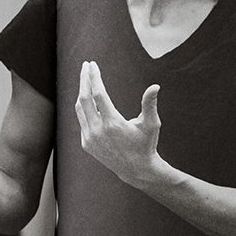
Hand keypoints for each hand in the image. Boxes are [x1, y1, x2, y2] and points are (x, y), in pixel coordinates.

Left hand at [74, 61, 161, 188]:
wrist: (135, 170)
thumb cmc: (146, 144)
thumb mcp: (151, 125)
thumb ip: (150, 104)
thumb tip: (155, 86)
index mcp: (112, 124)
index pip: (98, 94)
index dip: (94, 77)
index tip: (93, 65)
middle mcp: (97, 131)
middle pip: (84, 98)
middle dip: (84, 80)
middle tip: (86, 66)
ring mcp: (89, 138)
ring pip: (80, 109)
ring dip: (82, 92)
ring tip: (86, 79)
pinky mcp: (86, 144)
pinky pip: (82, 121)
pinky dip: (84, 108)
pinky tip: (90, 100)